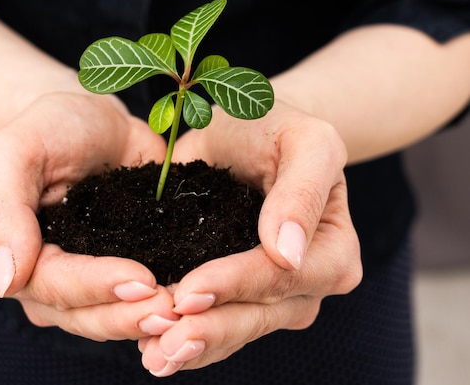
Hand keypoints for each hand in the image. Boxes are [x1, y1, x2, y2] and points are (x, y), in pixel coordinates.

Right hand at [0, 92, 177, 340]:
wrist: (92, 122)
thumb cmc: (49, 129)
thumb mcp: (15, 151)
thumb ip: (3, 211)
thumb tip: (5, 282)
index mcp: (8, 256)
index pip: (51, 285)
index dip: (95, 287)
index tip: (141, 281)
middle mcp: (44, 280)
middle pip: (82, 314)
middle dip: (126, 314)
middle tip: (172, 308)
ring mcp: (84, 282)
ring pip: (109, 318)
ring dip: (144, 319)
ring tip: (184, 311)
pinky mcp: (119, 272)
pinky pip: (135, 301)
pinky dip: (159, 305)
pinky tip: (191, 305)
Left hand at [139, 102, 361, 375]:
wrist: (246, 132)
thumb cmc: (277, 128)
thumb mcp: (303, 141)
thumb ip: (302, 190)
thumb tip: (289, 250)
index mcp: (332, 249)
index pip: (284, 275)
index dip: (236, 285)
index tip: (189, 292)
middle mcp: (307, 280)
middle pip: (260, 314)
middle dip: (212, 330)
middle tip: (165, 345)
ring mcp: (272, 293)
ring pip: (236, 329)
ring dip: (195, 346)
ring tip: (154, 357)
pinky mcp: (237, 292)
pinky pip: (218, 323)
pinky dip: (188, 339)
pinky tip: (152, 348)